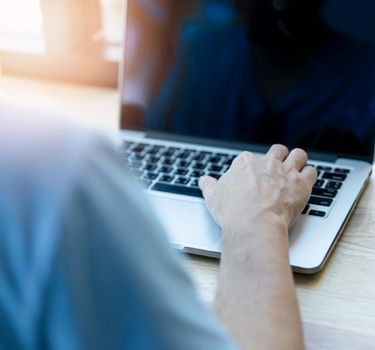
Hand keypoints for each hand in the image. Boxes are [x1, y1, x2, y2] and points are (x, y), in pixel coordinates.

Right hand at [199, 145, 316, 233]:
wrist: (253, 224)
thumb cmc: (232, 212)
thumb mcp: (213, 197)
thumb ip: (209, 185)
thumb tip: (204, 180)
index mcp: (245, 163)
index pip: (252, 157)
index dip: (255, 167)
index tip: (254, 175)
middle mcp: (267, 162)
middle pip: (277, 150)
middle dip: (278, 157)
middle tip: (277, 168)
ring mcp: (286, 171)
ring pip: (298, 155)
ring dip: (298, 160)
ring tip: (296, 168)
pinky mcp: (302, 184)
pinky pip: (311, 171)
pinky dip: (309, 175)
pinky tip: (306, 181)